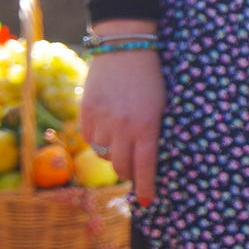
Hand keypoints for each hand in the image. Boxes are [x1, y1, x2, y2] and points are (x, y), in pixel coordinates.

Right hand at [79, 27, 164, 204]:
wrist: (125, 48)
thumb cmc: (151, 78)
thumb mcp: (161, 106)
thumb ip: (153, 133)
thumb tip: (147, 160)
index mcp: (146, 126)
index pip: (145, 167)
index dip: (146, 186)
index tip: (147, 201)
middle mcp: (122, 127)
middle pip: (120, 166)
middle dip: (129, 172)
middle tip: (134, 171)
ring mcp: (101, 119)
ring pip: (102, 152)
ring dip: (112, 153)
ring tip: (121, 141)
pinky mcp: (86, 111)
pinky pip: (89, 137)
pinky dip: (98, 138)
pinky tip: (107, 128)